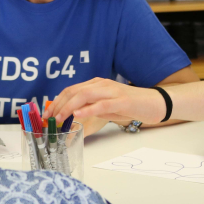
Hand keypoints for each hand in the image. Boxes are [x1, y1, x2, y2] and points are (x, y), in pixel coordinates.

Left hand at [45, 78, 165, 123]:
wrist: (156, 103)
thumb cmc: (132, 106)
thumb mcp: (107, 108)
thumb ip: (91, 108)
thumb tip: (73, 115)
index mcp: (97, 84)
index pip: (71, 90)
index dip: (57, 101)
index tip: (47, 114)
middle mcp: (102, 85)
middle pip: (74, 91)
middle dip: (58, 105)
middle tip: (49, 118)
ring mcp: (112, 91)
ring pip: (84, 95)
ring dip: (68, 107)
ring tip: (59, 118)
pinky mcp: (122, 101)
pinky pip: (102, 104)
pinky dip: (88, 109)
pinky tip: (78, 114)